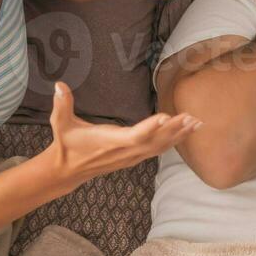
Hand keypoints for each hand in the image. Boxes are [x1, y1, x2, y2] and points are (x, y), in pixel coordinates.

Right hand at [46, 81, 202, 185]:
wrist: (68, 170)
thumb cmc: (67, 144)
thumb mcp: (61, 124)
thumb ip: (62, 104)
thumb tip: (59, 85)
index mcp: (109, 141)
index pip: (133, 135)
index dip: (149, 127)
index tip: (164, 116)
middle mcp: (124, 151)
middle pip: (154, 141)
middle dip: (173, 130)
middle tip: (192, 117)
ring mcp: (131, 156)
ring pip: (159, 147)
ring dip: (178, 135)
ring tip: (196, 124)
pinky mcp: (134, 157)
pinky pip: (158, 150)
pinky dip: (173, 141)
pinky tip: (185, 133)